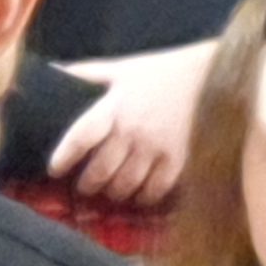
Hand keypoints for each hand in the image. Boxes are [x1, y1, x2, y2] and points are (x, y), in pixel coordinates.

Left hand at [47, 40, 212, 204]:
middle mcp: (131, 130)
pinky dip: (145, 197)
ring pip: (125, 184)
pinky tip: (140, 196)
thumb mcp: (122, 68)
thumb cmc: (162, 72)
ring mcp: (155, 147)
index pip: (80, 137)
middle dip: (88, 183)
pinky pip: (156, 189)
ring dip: (114, 193)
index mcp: (113, 106)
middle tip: (84, 187)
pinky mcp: (179, 159)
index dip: (64, 157)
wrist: (212, 74)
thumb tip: (53, 72)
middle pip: (101, 169)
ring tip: (111, 192)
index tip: (54, 169)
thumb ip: (88, 74)